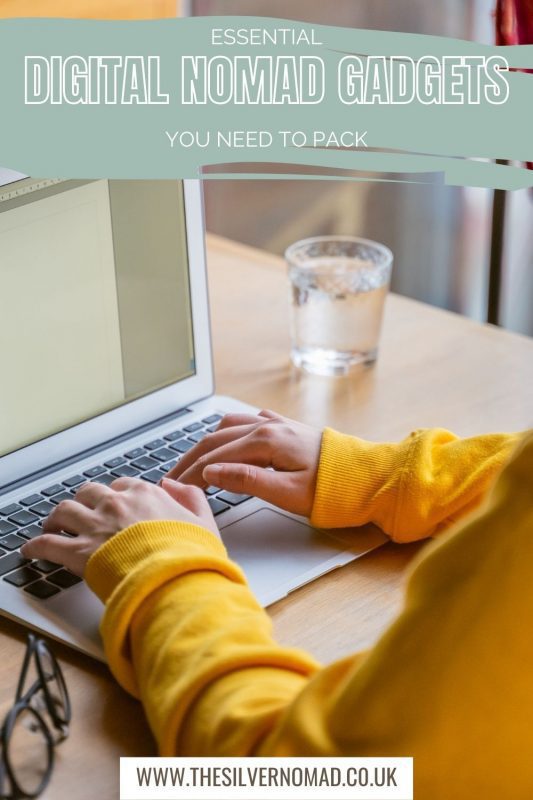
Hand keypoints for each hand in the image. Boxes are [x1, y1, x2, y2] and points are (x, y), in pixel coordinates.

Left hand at [20, 478, 218, 575]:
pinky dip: (35, 546)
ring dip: (56, 518)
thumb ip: (192, 497)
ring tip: (53, 526)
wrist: (172, 578)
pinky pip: (47, 544)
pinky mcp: (77, 552)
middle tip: (82, 514)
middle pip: (89, 493)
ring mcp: (94, 526)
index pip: (123, 485)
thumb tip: (175, 486)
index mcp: (145, 495)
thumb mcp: (204, 521)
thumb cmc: (189, 555)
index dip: (117, 495)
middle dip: (84, 502)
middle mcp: (116, 504)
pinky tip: (31, 550)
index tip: (114, 504)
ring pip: (64, 511)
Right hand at [165, 410, 322, 516]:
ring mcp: (278, 424)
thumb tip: (211, 472)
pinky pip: (248, 423)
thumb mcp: (288, 493)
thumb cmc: (334, 489)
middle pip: (215, 439)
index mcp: (266, 441)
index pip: (215, 457)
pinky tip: (228, 439)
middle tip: (171, 478)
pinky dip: (229, 433)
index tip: (173, 490)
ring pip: (229, 427)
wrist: (370, 477)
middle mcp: (268, 426)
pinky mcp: (287, 429)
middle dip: (190, 459)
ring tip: (192, 461)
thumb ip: (247, 481)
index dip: (191, 475)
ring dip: (207, 443)